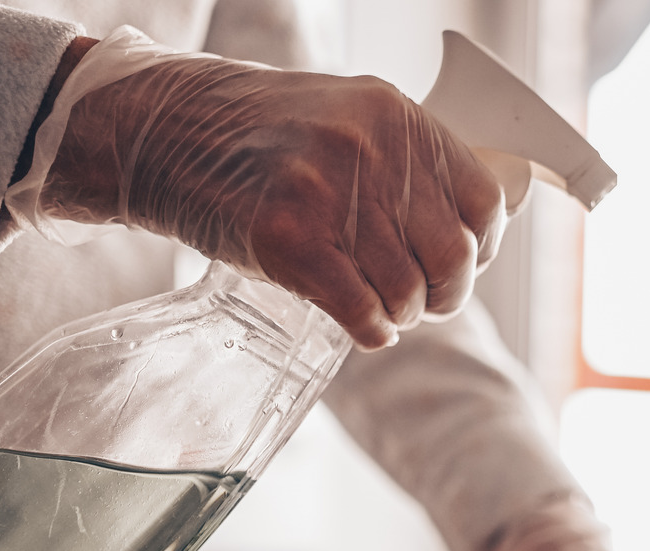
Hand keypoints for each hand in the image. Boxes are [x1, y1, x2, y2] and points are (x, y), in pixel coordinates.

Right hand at [37, 35, 504, 348]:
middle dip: (444, 295)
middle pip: (452, 257)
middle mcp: (372, 151)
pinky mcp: (288, 241)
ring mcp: (329, 195)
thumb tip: (467, 228)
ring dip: (400, 315)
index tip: (463, 266)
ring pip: (407, 292)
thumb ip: (405, 161)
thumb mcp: (349, 118)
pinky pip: (362, 312)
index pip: (484, 202)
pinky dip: (371, 332)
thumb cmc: (260, 135)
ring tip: (379, 310)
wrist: (166, 130)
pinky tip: (362, 327)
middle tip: (420, 304)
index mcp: (397, 117)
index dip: (481, 249)